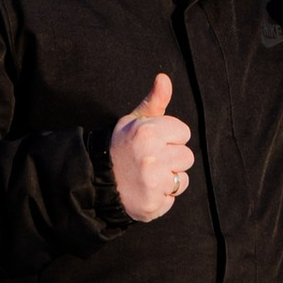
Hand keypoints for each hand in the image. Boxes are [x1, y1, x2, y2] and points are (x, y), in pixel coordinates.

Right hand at [109, 71, 193, 222]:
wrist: (95, 181)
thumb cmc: (120, 148)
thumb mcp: (133, 121)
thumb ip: (153, 101)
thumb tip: (164, 78)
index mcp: (147, 132)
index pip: (183, 133)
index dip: (169, 138)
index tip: (153, 142)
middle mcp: (151, 157)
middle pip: (187, 156)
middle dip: (171, 158)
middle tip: (149, 161)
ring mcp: (151, 182)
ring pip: (182, 179)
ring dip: (168, 179)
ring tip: (147, 176)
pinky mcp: (152, 204)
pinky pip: (172, 198)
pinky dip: (161, 197)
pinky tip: (145, 191)